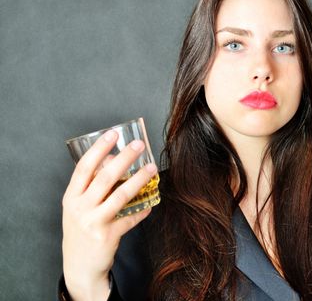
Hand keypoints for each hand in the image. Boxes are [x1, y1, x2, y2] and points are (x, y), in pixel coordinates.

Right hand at [62, 130, 156, 299]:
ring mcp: (93, 223)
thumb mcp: (78, 207)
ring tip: (152, 167)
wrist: (79, 266)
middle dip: (124, 158)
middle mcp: (80, 208)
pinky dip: (142, 210)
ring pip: (120, 196)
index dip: (98, 149)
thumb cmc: (81, 230)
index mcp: (71, 197)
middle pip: (105, 178)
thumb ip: (92, 186)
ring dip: (139, 180)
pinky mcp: (107, 236)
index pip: (84, 168)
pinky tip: (151, 203)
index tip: (113, 134)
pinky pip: (130, 219)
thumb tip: (114, 159)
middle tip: (139, 145)